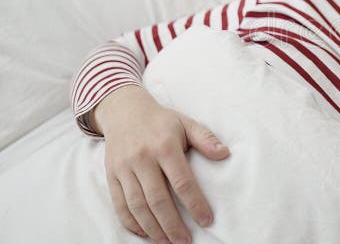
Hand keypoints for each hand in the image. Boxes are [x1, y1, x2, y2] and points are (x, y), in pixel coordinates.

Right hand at [94, 85, 230, 242]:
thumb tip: (225, 153)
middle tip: (185, 241)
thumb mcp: (186, 123)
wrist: (124, 111)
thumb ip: (205, 138)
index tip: (206, 220)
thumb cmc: (161, 121)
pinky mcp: (111, 176)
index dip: (195, 204)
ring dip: (153, 228)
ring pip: (137, 206)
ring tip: (168, 241)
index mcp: (164, 146)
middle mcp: (142, 159)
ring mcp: (124, 169)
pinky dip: (131, 223)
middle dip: (172, 224)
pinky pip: (119, 205)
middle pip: (157, 199)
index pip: (182, 181)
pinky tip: (145, 233)